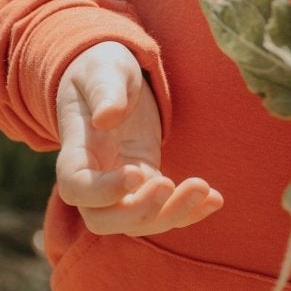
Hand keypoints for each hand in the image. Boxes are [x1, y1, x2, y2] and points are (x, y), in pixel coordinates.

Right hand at [54, 42, 223, 235]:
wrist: (112, 78)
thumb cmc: (102, 69)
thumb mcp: (103, 69)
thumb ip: (104, 91)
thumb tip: (107, 117)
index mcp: (76, 150)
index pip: (77, 188)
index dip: (102, 192)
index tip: (136, 173)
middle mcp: (93, 178)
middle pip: (103, 220)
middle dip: (139, 213)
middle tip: (170, 185)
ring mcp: (120, 186)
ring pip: (138, 221)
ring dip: (172, 214)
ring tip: (205, 190)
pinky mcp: (146, 183)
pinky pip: (163, 209)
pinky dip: (189, 211)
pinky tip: (215, 199)